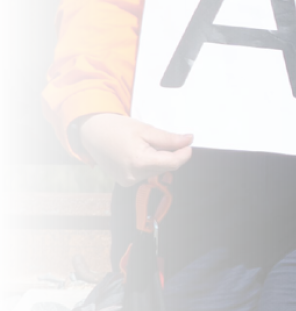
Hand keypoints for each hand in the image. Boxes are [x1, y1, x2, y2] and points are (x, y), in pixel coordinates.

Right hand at [78, 113, 192, 186]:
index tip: (188, 143)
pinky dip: (147, 164)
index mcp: (140, 162)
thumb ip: (168, 138)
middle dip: (170, 154)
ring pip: (156, 171)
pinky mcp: (124, 182)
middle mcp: (133, 176)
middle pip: (165, 167)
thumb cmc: (115, 128)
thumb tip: (188, 141)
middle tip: (163, 139)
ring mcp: (128, 181)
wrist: (92, 132)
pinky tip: (137, 152)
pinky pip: (145, 173)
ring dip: (158, 159)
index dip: (184, 153)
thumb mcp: (145, 129)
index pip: (173, 163)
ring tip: (144, 144)